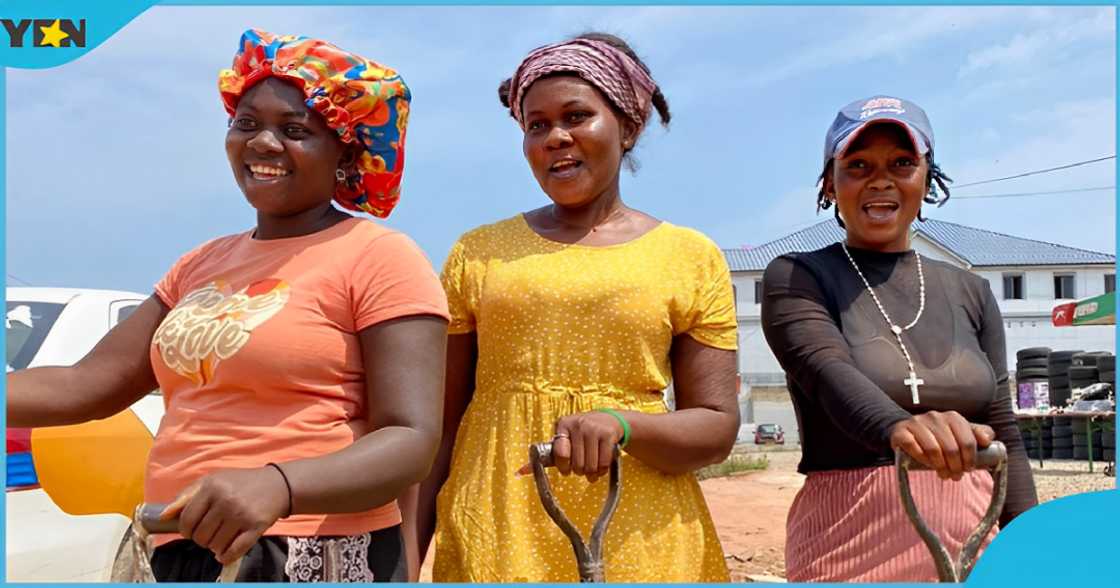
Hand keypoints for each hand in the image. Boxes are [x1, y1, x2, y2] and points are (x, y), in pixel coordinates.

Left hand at [159, 466, 290, 563]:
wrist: (278, 485)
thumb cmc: (240, 483)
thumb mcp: (212, 481)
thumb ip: (186, 496)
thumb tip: (163, 516)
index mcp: (212, 487)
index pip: (186, 519)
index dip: (185, 530)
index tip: (191, 530)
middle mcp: (226, 500)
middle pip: (200, 535)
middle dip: (201, 539)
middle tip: (209, 533)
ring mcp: (241, 514)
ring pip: (215, 545)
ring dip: (214, 547)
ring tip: (220, 538)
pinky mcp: (255, 527)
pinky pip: (234, 551)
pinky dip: (226, 556)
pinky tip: (225, 552)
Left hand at [515, 411, 624, 482]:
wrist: (609, 420)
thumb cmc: (580, 435)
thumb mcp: (562, 440)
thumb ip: (544, 457)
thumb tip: (518, 473)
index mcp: (562, 425)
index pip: (560, 454)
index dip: (564, 466)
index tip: (566, 468)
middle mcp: (578, 424)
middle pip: (576, 464)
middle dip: (579, 471)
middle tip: (581, 467)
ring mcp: (594, 428)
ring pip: (590, 466)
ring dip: (591, 474)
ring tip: (591, 469)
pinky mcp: (608, 434)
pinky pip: (603, 464)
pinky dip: (602, 471)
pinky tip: (600, 466)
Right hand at [889, 411, 994, 480]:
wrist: (908, 430)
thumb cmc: (939, 435)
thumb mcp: (960, 433)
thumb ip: (978, 434)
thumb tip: (987, 440)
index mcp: (952, 417)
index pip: (967, 441)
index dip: (970, 459)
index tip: (968, 469)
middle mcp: (934, 416)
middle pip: (951, 447)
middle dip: (956, 466)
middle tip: (955, 476)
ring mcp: (917, 423)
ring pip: (933, 449)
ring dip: (940, 466)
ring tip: (943, 474)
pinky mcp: (901, 431)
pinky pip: (914, 448)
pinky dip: (922, 459)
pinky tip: (927, 464)